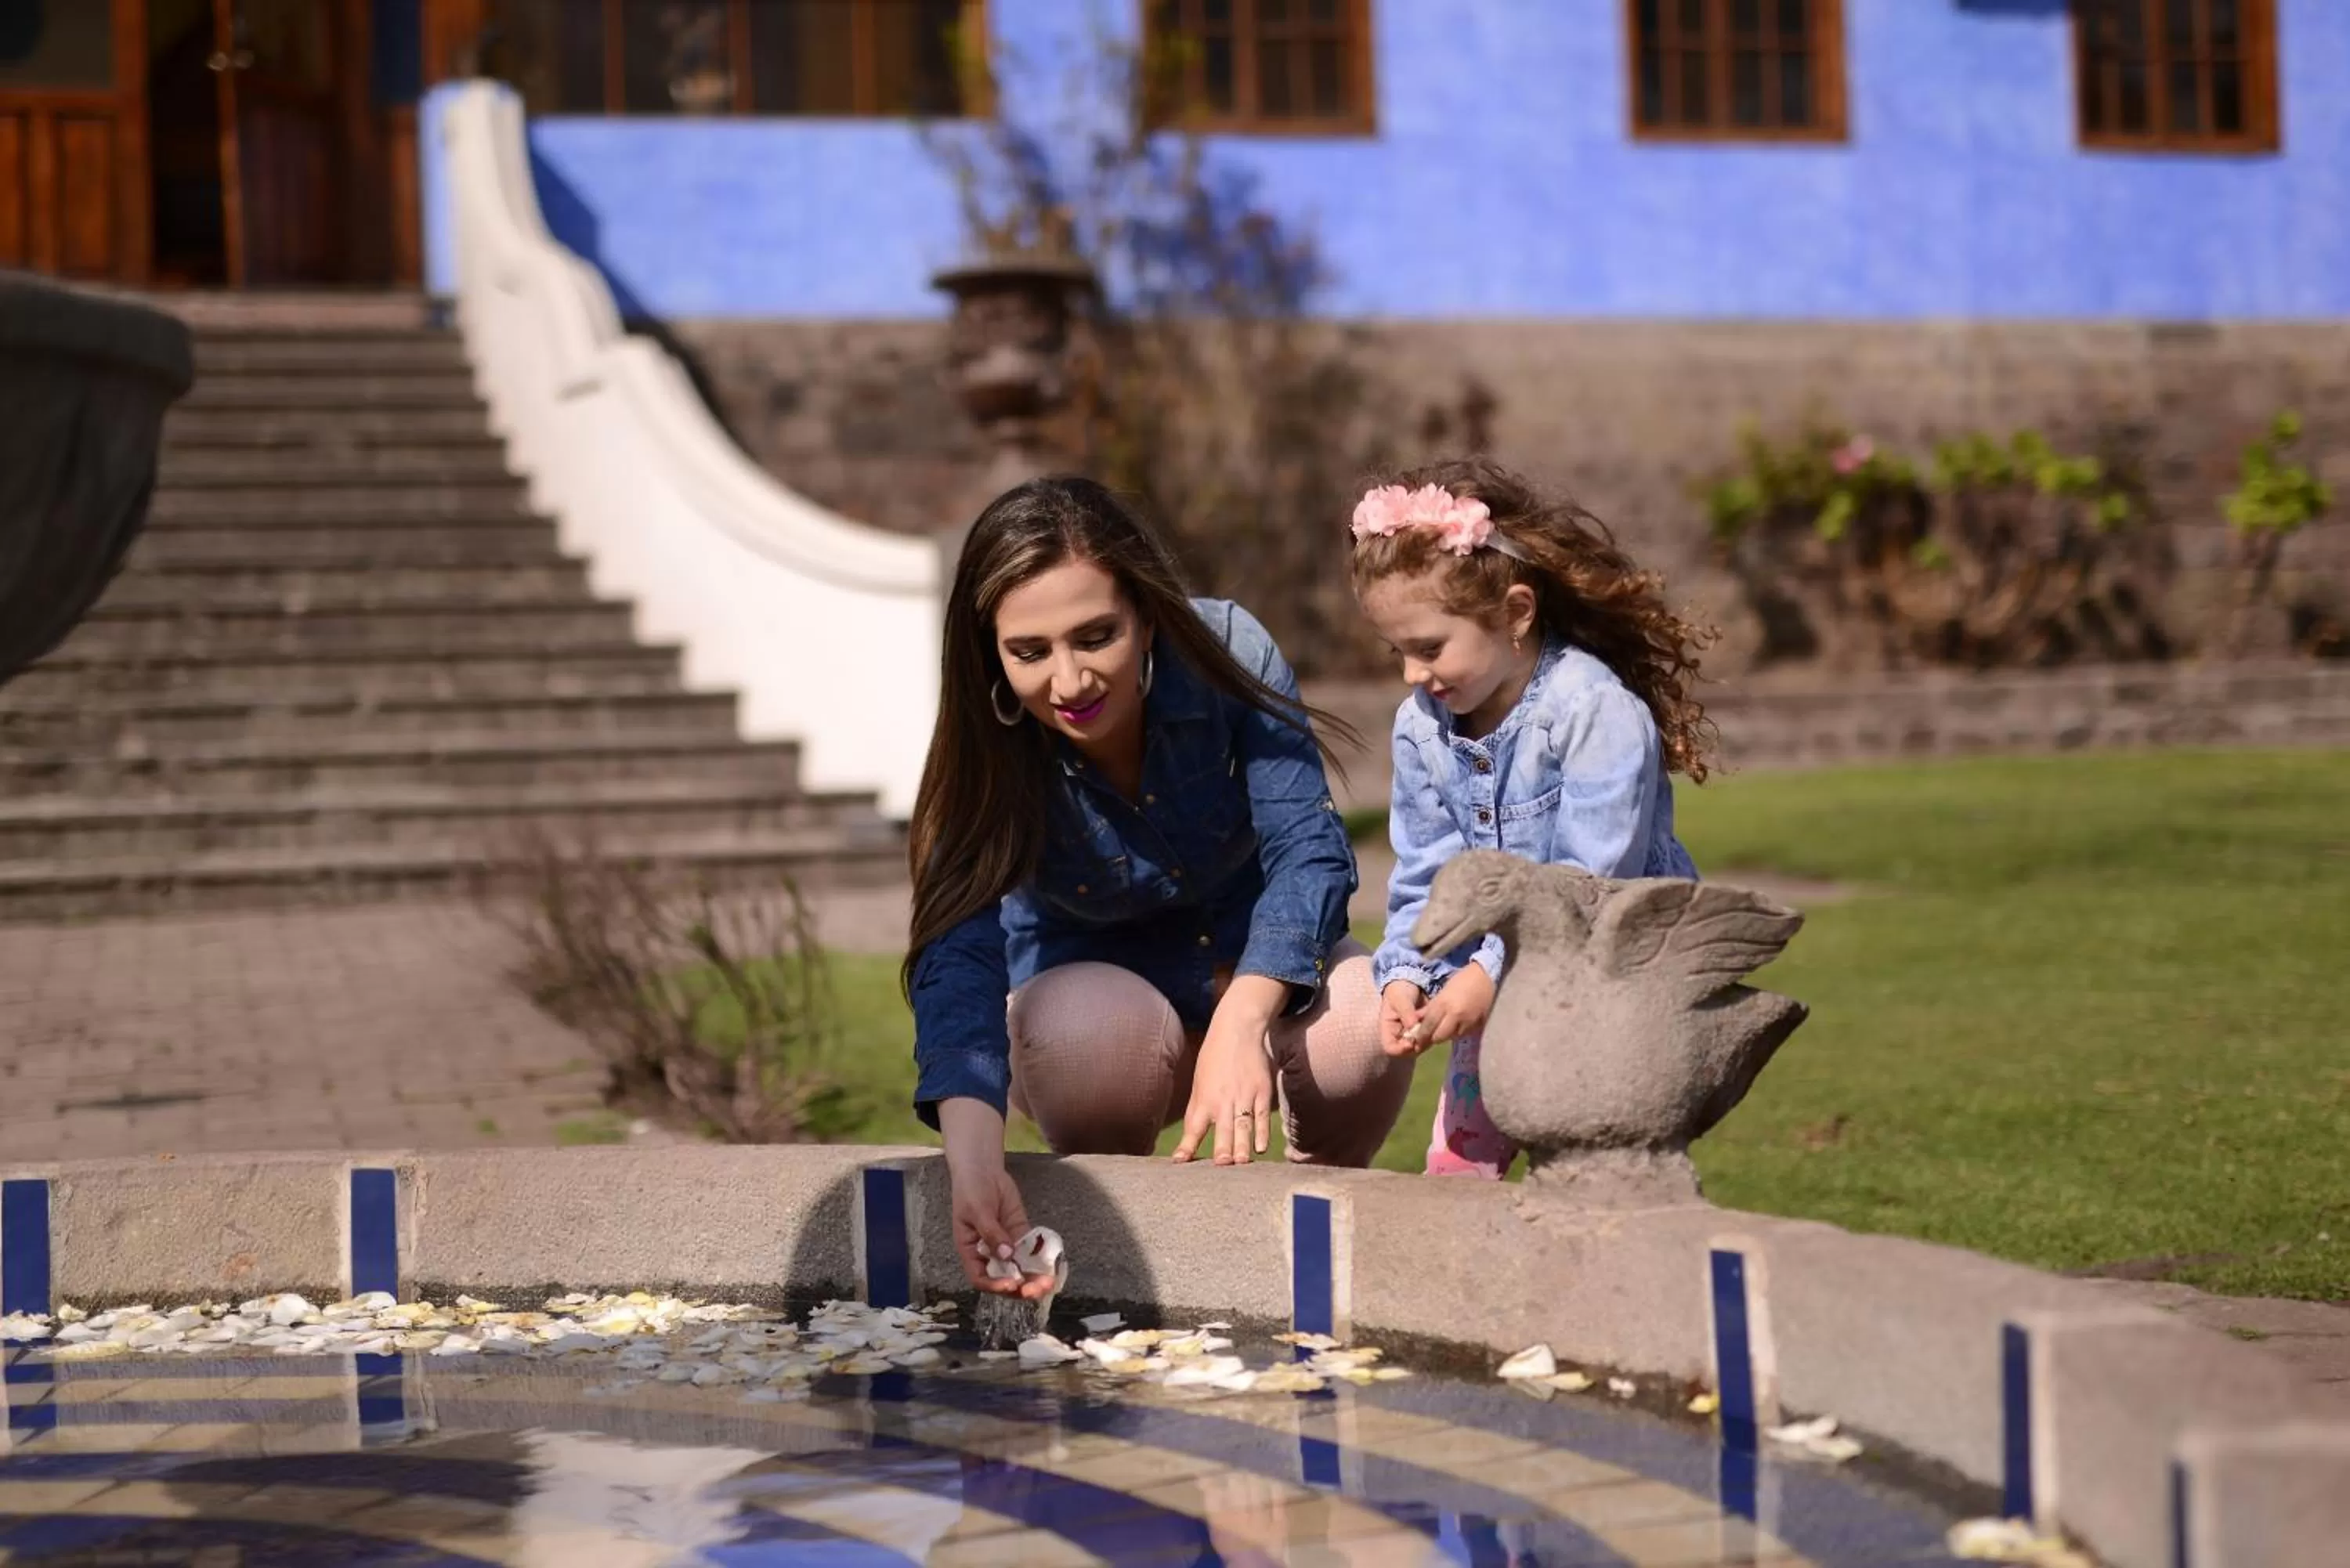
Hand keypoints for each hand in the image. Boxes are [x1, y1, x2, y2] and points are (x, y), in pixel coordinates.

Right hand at [949, 1164, 1056, 1298]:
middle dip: (1020, 1287)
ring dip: (1033, 1278)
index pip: (980, 1278)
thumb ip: (992, 1233)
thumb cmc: (971, 1190)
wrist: (983, 1170)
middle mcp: (989, 1253)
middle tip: (1036, 1290)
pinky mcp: (1020, 1234)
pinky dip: (1041, 1261)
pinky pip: (1031, 1251)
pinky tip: (1052, 1265)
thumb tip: (1007, 1255)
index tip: (1011, 1284)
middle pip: (1004, 1278)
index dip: (994, 1285)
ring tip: (1049, 1283)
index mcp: (972, 1252)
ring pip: (1020, 1268)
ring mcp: (1006, 1245)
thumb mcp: (978, 1211)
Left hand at [1173, 978, 1281, 1164]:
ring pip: (1243, 1126)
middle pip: (1222, 1130)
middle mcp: (1223, 1100)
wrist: (1237, 1030)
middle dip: (1221, 1149)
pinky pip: (1262, 1116)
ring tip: (1240, 1164)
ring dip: (1242, 1146)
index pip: (1194, 1128)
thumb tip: (1191, 1136)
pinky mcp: (1262, 1092)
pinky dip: (1262, 1132)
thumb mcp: (1199, 1082)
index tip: (1179, 1162)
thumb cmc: (1213, 1059)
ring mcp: (1244, 1096)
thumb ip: (1197, 1110)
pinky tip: (1261, 1148)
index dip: (1186, 1146)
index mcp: (1204, 1099)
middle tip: (1220, 1167)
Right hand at [1379, 979, 1429, 1056]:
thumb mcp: (1400, 999)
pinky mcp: (1423, 1031)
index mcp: (1388, 1030)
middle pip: (1407, 1051)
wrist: (1411, 982)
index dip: (1400, 1049)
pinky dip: (1434, 1031)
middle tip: (1426, 1032)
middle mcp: (1399, 1036)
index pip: (1390, 1048)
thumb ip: (1406, 1013)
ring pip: (1421, 1046)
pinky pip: (1430, 1038)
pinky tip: (1433, 1019)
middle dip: (1418, 1044)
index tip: (1411, 1042)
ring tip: (1429, 1021)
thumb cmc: (1400, 990)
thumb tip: (1413, 1028)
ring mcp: (1412, 1035)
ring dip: (1427, 1037)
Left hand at [1419, 964, 1495, 1044]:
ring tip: (1444, 1027)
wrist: (1485, 977)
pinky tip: (1456, 1025)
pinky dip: (1457, 1032)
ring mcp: (1467, 1022)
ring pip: (1451, 1037)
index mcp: (1443, 1004)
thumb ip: (1429, 1009)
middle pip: (1438, 1037)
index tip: (1416, 1041)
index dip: (1421, 1036)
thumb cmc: (1461, 981)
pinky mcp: (1477, 1025)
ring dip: (1445, 1035)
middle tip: (1429, 1035)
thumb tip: (1415, 1021)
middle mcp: (1455, 1015)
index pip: (1428, 1026)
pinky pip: (1463, 1034)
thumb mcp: (1442, 992)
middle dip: (1432, 1038)